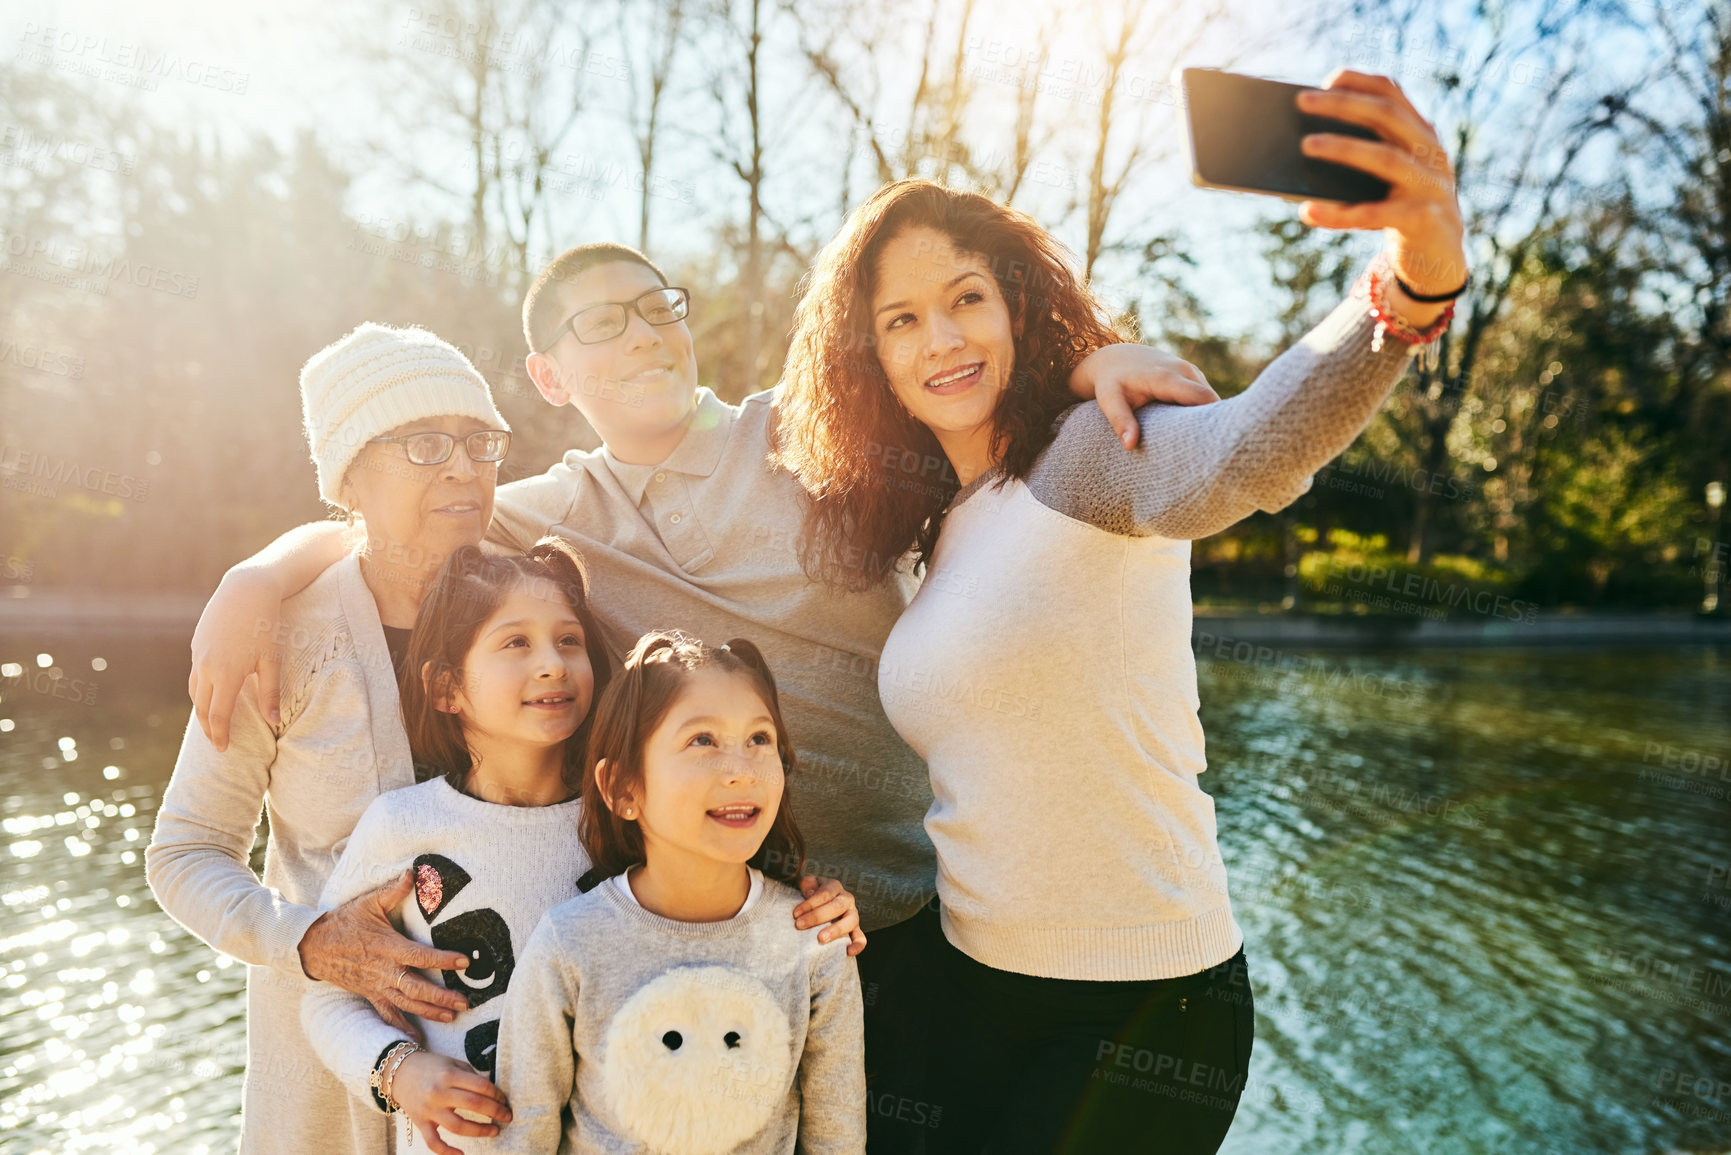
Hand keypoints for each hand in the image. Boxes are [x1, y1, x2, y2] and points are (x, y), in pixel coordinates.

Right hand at [189, 567, 283, 749]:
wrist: (245, 590)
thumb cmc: (265, 624)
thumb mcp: (272, 660)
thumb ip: (271, 692)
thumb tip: (274, 721)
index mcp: (226, 675)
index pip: (219, 715)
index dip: (220, 734)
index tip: (224, 749)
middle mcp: (207, 667)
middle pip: (202, 707)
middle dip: (209, 728)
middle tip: (217, 742)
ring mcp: (198, 655)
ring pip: (195, 691)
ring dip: (202, 709)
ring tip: (212, 722)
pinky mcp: (196, 645)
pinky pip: (195, 675)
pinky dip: (200, 690)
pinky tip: (210, 693)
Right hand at [298, 870, 471, 1039]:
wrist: (314, 947)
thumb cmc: (345, 922)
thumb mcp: (369, 903)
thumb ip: (394, 891)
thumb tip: (414, 872)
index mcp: (388, 947)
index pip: (421, 956)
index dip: (443, 960)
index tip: (464, 962)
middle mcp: (385, 971)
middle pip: (417, 987)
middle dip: (442, 997)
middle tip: (465, 1002)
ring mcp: (377, 986)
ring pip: (407, 1004)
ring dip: (430, 1012)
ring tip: (453, 1017)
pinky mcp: (370, 995)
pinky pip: (387, 1015)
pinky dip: (401, 1028)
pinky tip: (416, 1041)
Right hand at [390, 1050, 512, 1154]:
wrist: (399, 1072)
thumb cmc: (432, 1066)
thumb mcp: (453, 1063)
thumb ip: (470, 1076)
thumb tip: (492, 1093)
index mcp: (449, 1075)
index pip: (481, 1086)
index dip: (497, 1094)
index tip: (504, 1099)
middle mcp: (439, 1093)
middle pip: (474, 1105)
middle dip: (495, 1112)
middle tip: (507, 1116)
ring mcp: (429, 1110)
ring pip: (458, 1126)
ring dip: (479, 1130)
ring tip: (494, 1131)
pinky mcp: (420, 1123)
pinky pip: (433, 1142)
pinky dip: (447, 1151)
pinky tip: (461, 1154)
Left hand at [794, 875, 866, 956]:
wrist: (819, 904)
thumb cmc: (810, 894)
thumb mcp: (806, 884)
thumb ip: (806, 883)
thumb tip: (809, 892)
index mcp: (834, 887)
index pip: (824, 894)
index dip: (810, 903)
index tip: (795, 914)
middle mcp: (846, 899)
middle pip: (836, 906)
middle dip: (817, 916)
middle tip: (800, 925)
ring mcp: (853, 915)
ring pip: (851, 921)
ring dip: (836, 930)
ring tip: (821, 939)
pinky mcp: (856, 930)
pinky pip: (861, 937)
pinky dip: (857, 945)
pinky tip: (847, 952)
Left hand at [1067, 344, 1218, 448]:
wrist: (1114, 357)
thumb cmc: (1111, 382)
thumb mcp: (1110, 401)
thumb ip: (1120, 421)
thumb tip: (1130, 446)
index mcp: (1167, 378)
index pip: (1202, 397)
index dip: (1214, 418)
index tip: (1218, 443)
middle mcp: (1184, 370)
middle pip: (1212, 399)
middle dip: (1217, 422)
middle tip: (1215, 452)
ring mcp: (1190, 370)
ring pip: (1210, 397)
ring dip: (1211, 418)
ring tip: (1208, 445)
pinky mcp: (1191, 374)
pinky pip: (1205, 395)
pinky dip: (1204, 411)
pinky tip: (1199, 431)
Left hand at [1295, 70, 1468, 325]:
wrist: (1439, 256)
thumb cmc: (1399, 208)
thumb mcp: (1387, 177)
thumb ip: (1363, 155)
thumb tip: (1303, 144)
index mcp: (1421, 134)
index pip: (1393, 94)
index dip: (1360, 82)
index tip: (1326, 79)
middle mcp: (1431, 153)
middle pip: (1388, 116)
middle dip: (1344, 105)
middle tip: (1303, 101)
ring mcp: (1431, 185)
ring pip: (1387, 159)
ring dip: (1344, 148)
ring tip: (1306, 145)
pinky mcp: (1423, 220)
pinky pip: (1376, 214)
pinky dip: (1339, 213)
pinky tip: (1307, 212)